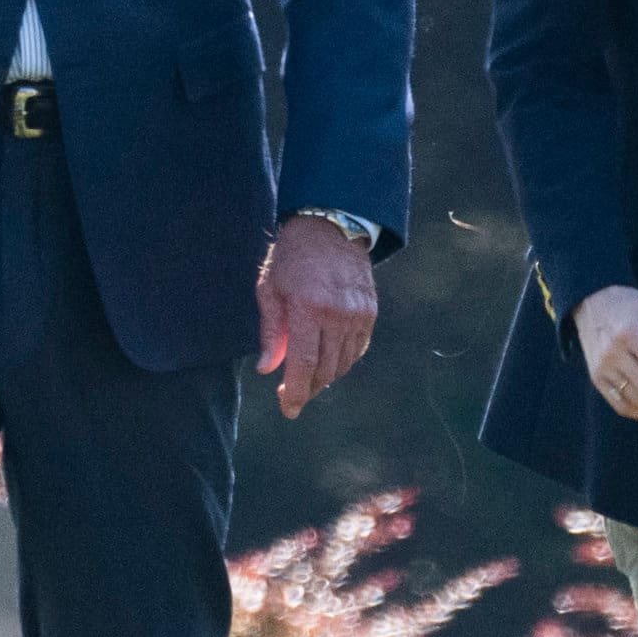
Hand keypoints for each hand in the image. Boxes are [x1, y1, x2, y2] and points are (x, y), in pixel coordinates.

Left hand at [257, 216, 377, 418]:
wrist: (330, 227)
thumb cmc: (292, 256)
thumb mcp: (269, 288)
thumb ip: (271, 332)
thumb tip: (268, 369)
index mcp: (308, 308)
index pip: (304, 364)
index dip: (296, 392)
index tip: (288, 409)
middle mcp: (337, 314)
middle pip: (326, 369)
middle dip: (308, 388)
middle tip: (292, 394)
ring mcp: (358, 314)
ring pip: (344, 363)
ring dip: (325, 377)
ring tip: (308, 377)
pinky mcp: (370, 312)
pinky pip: (358, 349)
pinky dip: (342, 360)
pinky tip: (328, 360)